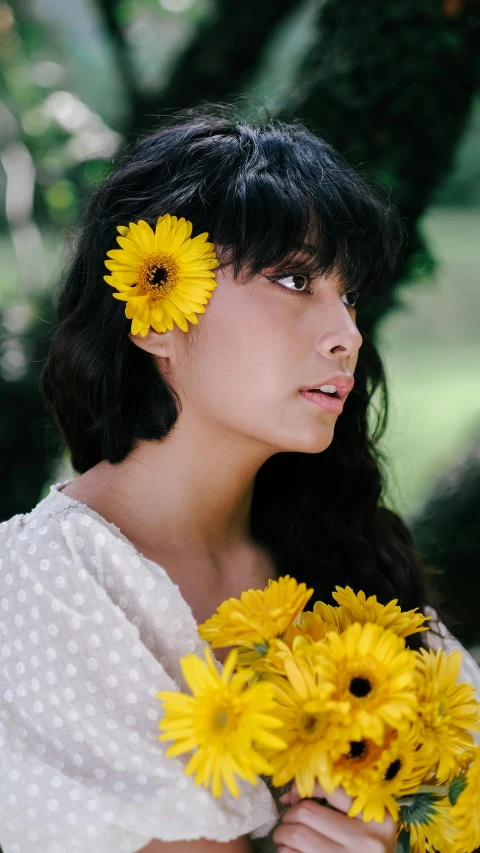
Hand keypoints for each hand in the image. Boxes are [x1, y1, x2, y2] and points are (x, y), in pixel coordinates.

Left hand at [272, 781, 396, 852]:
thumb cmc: (367, 852)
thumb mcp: (368, 828)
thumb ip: (342, 808)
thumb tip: (292, 797)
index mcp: (377, 818)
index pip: (330, 789)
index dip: (303, 789)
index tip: (293, 798)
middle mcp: (366, 839)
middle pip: (308, 813)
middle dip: (289, 815)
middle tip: (287, 823)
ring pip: (298, 835)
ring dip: (282, 835)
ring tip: (283, 839)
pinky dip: (285, 851)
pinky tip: (289, 852)